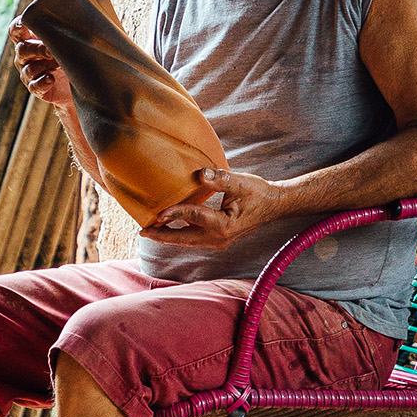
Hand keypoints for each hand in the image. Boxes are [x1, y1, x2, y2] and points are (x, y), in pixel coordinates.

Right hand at [10, 19, 70, 106]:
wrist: (82, 81)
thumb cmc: (73, 54)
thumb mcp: (68, 39)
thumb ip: (63, 29)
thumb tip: (70, 17)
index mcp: (29, 40)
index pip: (15, 31)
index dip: (17, 26)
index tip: (27, 22)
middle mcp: (25, 57)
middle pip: (22, 50)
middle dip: (38, 49)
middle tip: (54, 50)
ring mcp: (29, 73)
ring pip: (29, 68)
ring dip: (46, 65)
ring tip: (61, 64)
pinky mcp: (37, 89)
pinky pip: (34, 86)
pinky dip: (42, 82)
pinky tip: (51, 79)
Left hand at [141, 166, 285, 247]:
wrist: (274, 205)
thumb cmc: (259, 192)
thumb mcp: (241, 183)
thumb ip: (221, 179)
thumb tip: (200, 174)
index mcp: (224, 226)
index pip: (192, 218)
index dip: (173, 214)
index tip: (156, 214)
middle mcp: (219, 239)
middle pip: (183, 239)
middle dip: (162, 236)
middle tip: (142, 231)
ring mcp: (219, 241)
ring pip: (188, 241)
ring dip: (169, 236)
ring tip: (151, 230)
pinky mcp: (219, 239)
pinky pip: (194, 238)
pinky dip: (180, 233)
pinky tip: (169, 227)